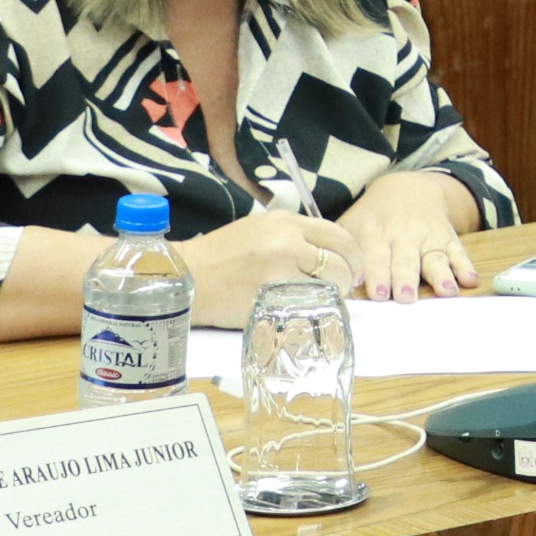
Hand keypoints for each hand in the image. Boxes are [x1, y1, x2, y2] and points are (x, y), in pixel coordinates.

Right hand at [175, 209, 361, 327]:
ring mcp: (280, 269)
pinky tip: (305, 313)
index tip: (352, 268)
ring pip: (330, 284)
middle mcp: (288, 241)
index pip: (339, 236)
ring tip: (322, 301)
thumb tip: (329, 254)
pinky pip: (308, 305)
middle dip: (348, 277)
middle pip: (342, 260)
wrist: (183, 277)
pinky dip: (313, 310)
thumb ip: (294, 237)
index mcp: (286, 222)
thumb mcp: (259, 230)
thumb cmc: (219, 257)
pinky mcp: (271, 296)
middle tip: (343, 289)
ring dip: (333, 296)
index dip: (352, 255)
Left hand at [332, 172, 482, 302]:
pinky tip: (470, 280)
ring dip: (441, 274)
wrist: (407, 188)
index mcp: (375, 233)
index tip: (378, 293)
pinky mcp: (447, 238)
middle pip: (405, 259)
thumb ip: (343, 252)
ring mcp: (428, 236)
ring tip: (446, 291)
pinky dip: (465, 266)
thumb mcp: (350, 225)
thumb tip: (334, 281)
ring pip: (434, 257)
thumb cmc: (372, 217)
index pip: (376, 256)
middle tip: (405, 298)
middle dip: (405, 278)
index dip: (376, 274)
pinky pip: (459, 251)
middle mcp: (403, 235)